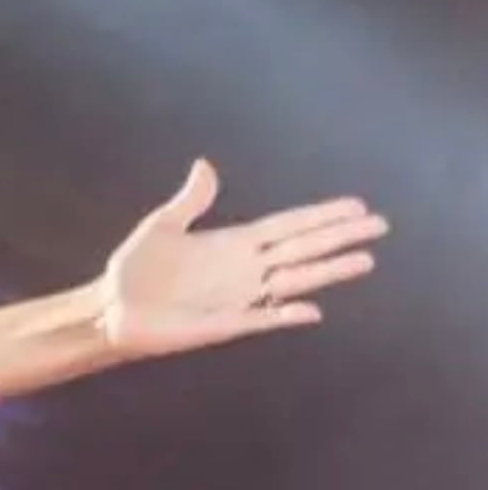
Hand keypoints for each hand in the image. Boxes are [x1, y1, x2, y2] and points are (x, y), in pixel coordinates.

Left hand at [96, 159, 385, 359]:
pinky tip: (312, 310)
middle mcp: (245, 269)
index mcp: (233, 243)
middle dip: (339, 237)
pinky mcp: (225, 324)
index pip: (288, 226)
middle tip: (379, 225)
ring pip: (294, 281)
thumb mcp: (161, 227)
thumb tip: (205, 165)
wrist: (111, 307)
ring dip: (327, 271)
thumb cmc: (134, 269)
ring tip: (365, 260)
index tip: (356, 205)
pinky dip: (285, 314)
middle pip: (302, 249)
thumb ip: (189, 200)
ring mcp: (239, 297)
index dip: (320, 215)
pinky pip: (263, 319)